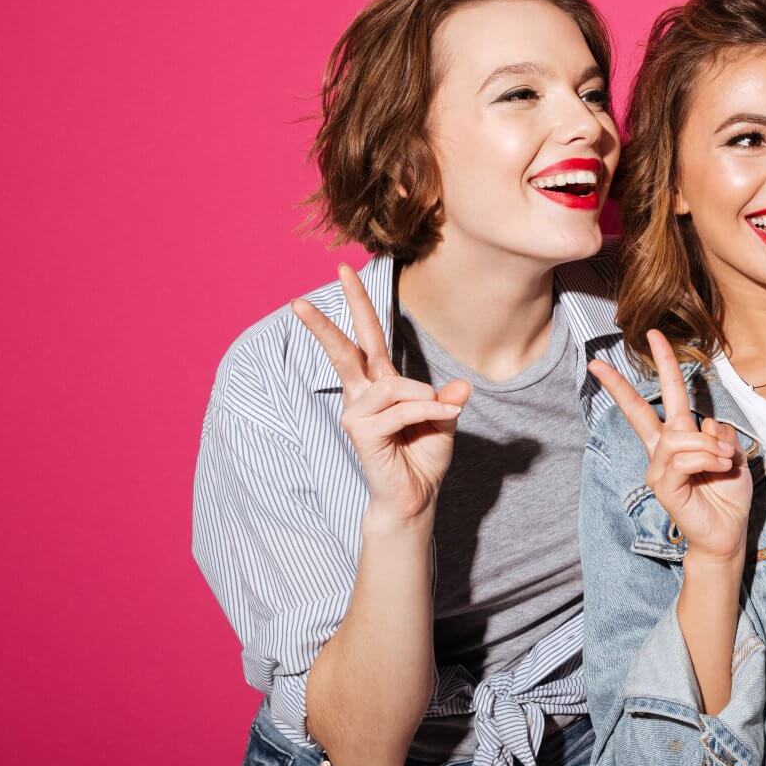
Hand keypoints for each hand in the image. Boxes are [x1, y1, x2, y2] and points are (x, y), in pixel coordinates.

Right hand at [291, 264, 470, 525]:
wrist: (416, 496)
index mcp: (381, 383)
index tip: (344, 269)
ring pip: (393, 385)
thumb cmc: (423, 456)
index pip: (367, 336)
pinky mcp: (361, 432)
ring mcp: (358, 413)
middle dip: (326, 322)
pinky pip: (402, 409)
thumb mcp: (444, 419)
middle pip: (346, 349)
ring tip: (439, 413)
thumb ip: (448, 399)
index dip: (359, 303)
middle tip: (305, 293)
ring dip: (425, 398)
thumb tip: (460, 387)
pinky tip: (440, 420)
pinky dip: (427, 413)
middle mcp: (364, 394)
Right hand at [588, 330, 752, 566]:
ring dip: (708, 444)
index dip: (663, 365)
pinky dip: (706, 459)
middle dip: (619, 386)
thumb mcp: (733, 454)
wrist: (728, 533)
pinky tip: (718, 468)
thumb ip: (719, 434)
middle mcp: (664, 451)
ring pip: (678, 436)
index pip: (667, 397)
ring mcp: (659, 470)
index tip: (653, 336)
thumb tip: (706, 424)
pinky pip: (682, 459)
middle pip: (640, 413)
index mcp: (680, 438)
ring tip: (723, 459)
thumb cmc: (727, 496)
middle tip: (596, 363)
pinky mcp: (663, 486)